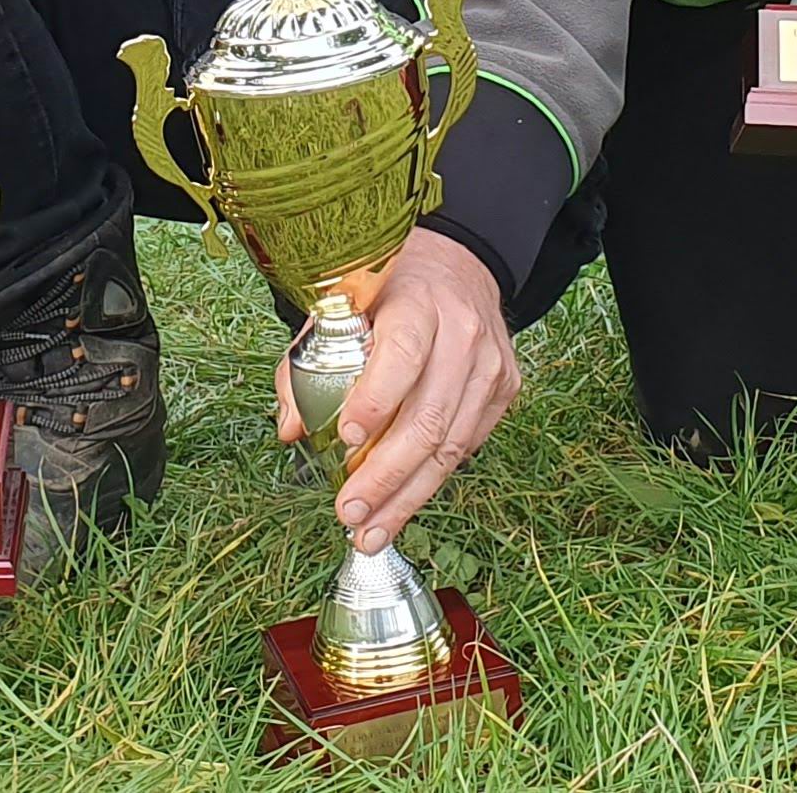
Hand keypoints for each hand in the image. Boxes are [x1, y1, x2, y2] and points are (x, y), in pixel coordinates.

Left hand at [275, 230, 517, 554]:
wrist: (461, 267)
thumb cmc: (392, 292)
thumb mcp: (343, 307)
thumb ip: (310, 363)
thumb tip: (291, 429)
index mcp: (416, 304)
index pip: (401, 355)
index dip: (376, 400)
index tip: (348, 438)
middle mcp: (461, 334)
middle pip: (427, 418)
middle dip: (384, 476)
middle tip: (349, 512)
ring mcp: (489, 365)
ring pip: (450, 446)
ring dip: (407, 496)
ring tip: (371, 530)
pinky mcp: (505, 388)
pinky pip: (466, 445)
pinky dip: (431, 479)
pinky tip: (401, 502)